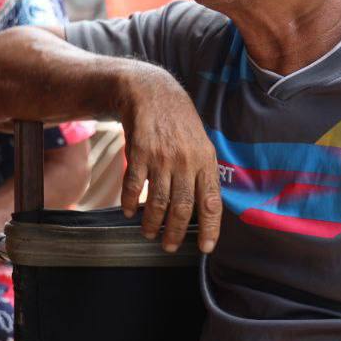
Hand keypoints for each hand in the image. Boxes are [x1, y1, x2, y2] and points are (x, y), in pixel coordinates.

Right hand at [117, 66, 221, 253]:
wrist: (152, 92)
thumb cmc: (179, 122)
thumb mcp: (201, 143)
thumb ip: (203, 172)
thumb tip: (206, 207)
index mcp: (205, 161)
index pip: (211, 202)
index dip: (210, 229)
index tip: (206, 247)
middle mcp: (186, 161)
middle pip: (183, 208)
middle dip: (175, 233)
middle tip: (169, 247)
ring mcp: (162, 157)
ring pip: (158, 201)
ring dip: (152, 223)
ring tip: (149, 232)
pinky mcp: (139, 152)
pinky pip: (134, 185)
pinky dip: (131, 202)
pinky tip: (129, 211)